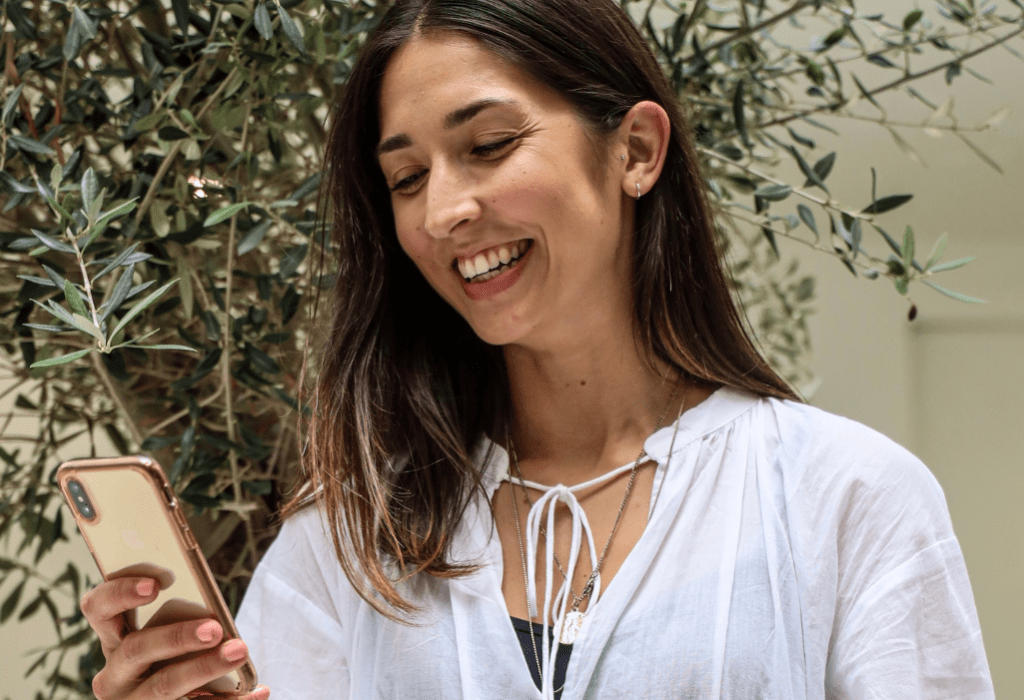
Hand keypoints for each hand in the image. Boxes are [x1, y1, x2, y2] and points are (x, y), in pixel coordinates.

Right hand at [80, 576, 269, 699]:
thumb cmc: (173, 658)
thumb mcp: (166, 636)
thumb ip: (178, 618)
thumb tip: (213, 611)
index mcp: (114, 640)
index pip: (99, 608)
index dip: (121, 592)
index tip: (157, 583)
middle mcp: (115, 674)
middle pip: (134, 650)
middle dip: (176, 637)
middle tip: (215, 628)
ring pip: (163, 686)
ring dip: (204, 667)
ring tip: (239, 651)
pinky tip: (258, 691)